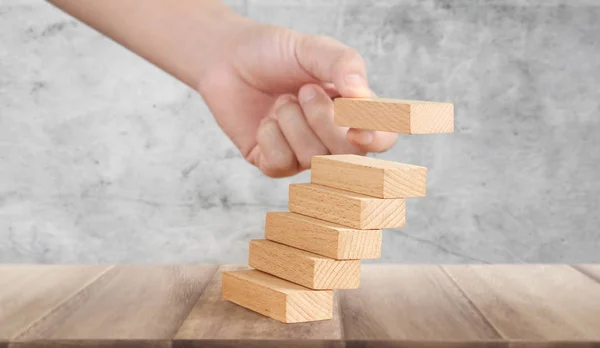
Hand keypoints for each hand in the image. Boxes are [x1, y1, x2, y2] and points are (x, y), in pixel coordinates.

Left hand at [197, 16, 396, 176]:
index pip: (381, 138)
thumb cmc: (274, 52)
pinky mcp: (273, 163)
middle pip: (349, 155)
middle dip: (324, 121)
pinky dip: (270, 136)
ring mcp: (303, 153)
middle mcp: (332, 137)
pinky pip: (281, 164)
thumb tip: (362, 95)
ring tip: (281, 101)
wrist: (226, 58)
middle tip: (304, 91)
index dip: (377, 138)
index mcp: (352, 110)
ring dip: (292, 123)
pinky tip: (265, 120)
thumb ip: (343, 64)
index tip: (360, 129)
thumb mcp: (312, 49)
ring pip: (313, 160)